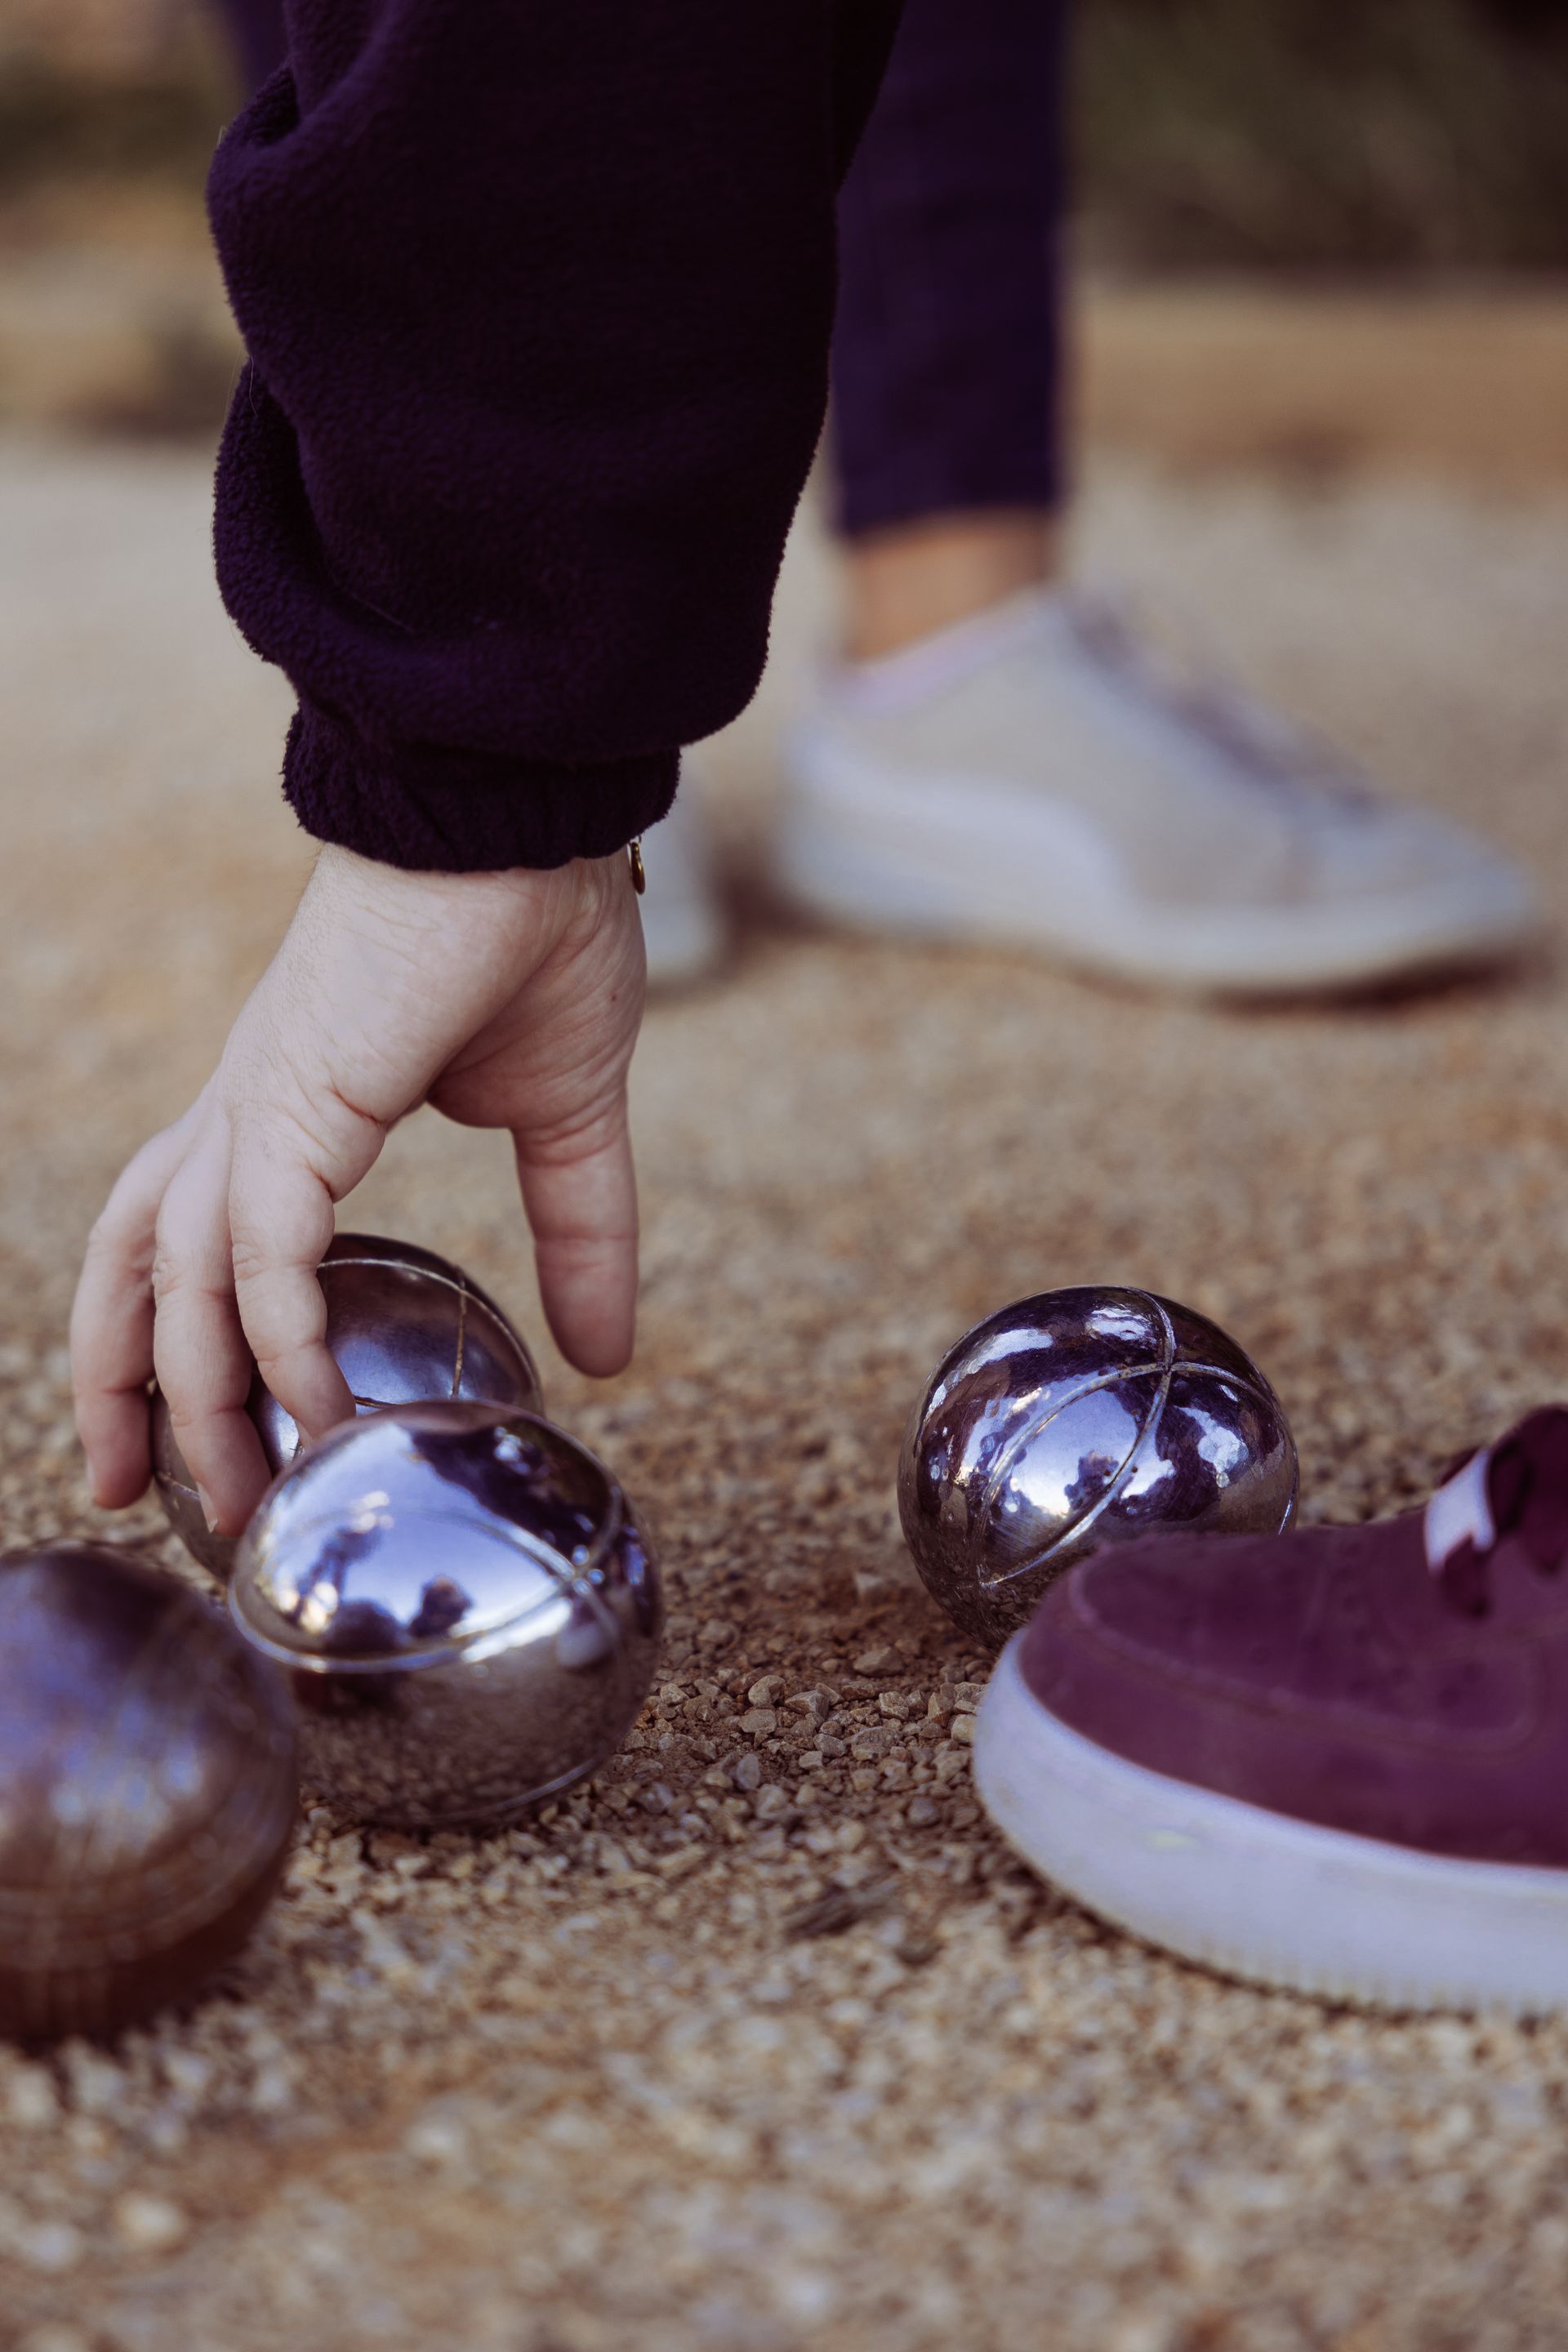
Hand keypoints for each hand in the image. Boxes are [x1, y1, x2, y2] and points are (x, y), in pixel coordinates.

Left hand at [71, 843, 645, 1536]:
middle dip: (117, 1379)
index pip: (194, 1228)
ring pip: (172, 1274)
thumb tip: (611, 1355)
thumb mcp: (572, 1118)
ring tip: (215, 1499)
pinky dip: (273, 1341)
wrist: (523, 818)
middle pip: (134, 1257)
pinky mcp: (296, 1104)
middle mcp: (249, 1111)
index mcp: (293, 1103)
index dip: (177, 1326)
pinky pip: (257, 1255)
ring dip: (181, 1394)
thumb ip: (583, 1233)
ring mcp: (260, 1106)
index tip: (203, 1430)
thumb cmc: (539, 931)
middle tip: (135, 1492)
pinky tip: (314, 1411)